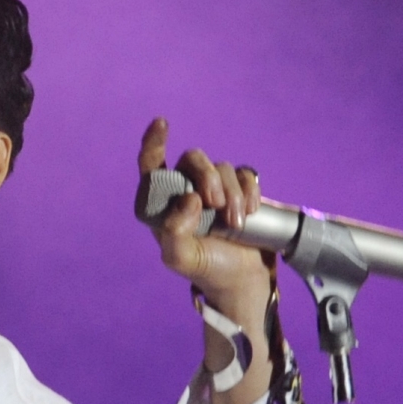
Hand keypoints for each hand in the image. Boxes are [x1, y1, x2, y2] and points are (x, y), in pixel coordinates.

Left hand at [137, 117, 271, 310]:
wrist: (241, 279)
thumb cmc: (206, 268)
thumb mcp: (181, 259)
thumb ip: (174, 233)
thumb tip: (188, 199)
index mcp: (164, 202)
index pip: (151, 164)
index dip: (153, 142)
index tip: (161, 124)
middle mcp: (187, 189)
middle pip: (193, 159)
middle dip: (207, 177)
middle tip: (216, 204)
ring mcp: (214, 188)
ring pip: (222, 167)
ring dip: (232, 194)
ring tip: (235, 223)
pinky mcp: (240, 191)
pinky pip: (244, 174)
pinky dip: (249, 190)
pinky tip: (250, 211)